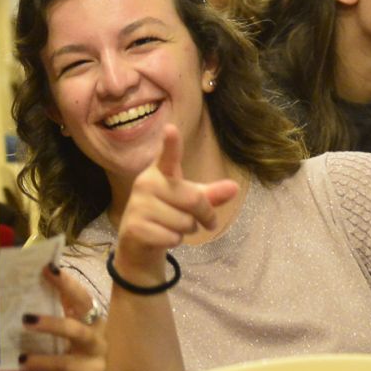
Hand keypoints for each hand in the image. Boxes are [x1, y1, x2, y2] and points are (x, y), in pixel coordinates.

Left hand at [21, 263, 108, 370]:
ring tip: (26, 322)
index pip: (79, 295)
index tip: (46, 265)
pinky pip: (68, 366)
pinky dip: (45, 362)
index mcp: (90, 322)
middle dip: (66, 288)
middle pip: (85, 304)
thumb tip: (20, 304)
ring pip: (78, 332)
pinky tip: (24, 364)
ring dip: (53, 323)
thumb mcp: (62, 348)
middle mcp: (98, 332)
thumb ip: (50, 327)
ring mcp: (98, 353)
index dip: (65, 280)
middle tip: (43, 278)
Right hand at [112, 125, 238, 286]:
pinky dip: (174, 241)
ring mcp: (138, 205)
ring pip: (185, 222)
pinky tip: (162, 236)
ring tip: (173, 226)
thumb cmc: (168, 212)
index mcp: (160, 171)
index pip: (168, 155)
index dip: (171, 143)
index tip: (171, 129)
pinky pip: (172, 237)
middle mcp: (146, 183)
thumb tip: (235, 187)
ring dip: (188, 230)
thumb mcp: (191, 200)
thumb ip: (211, 194)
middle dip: (206, 215)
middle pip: (194, 199)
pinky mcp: (135, 227)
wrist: (139, 242)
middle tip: (207, 222)